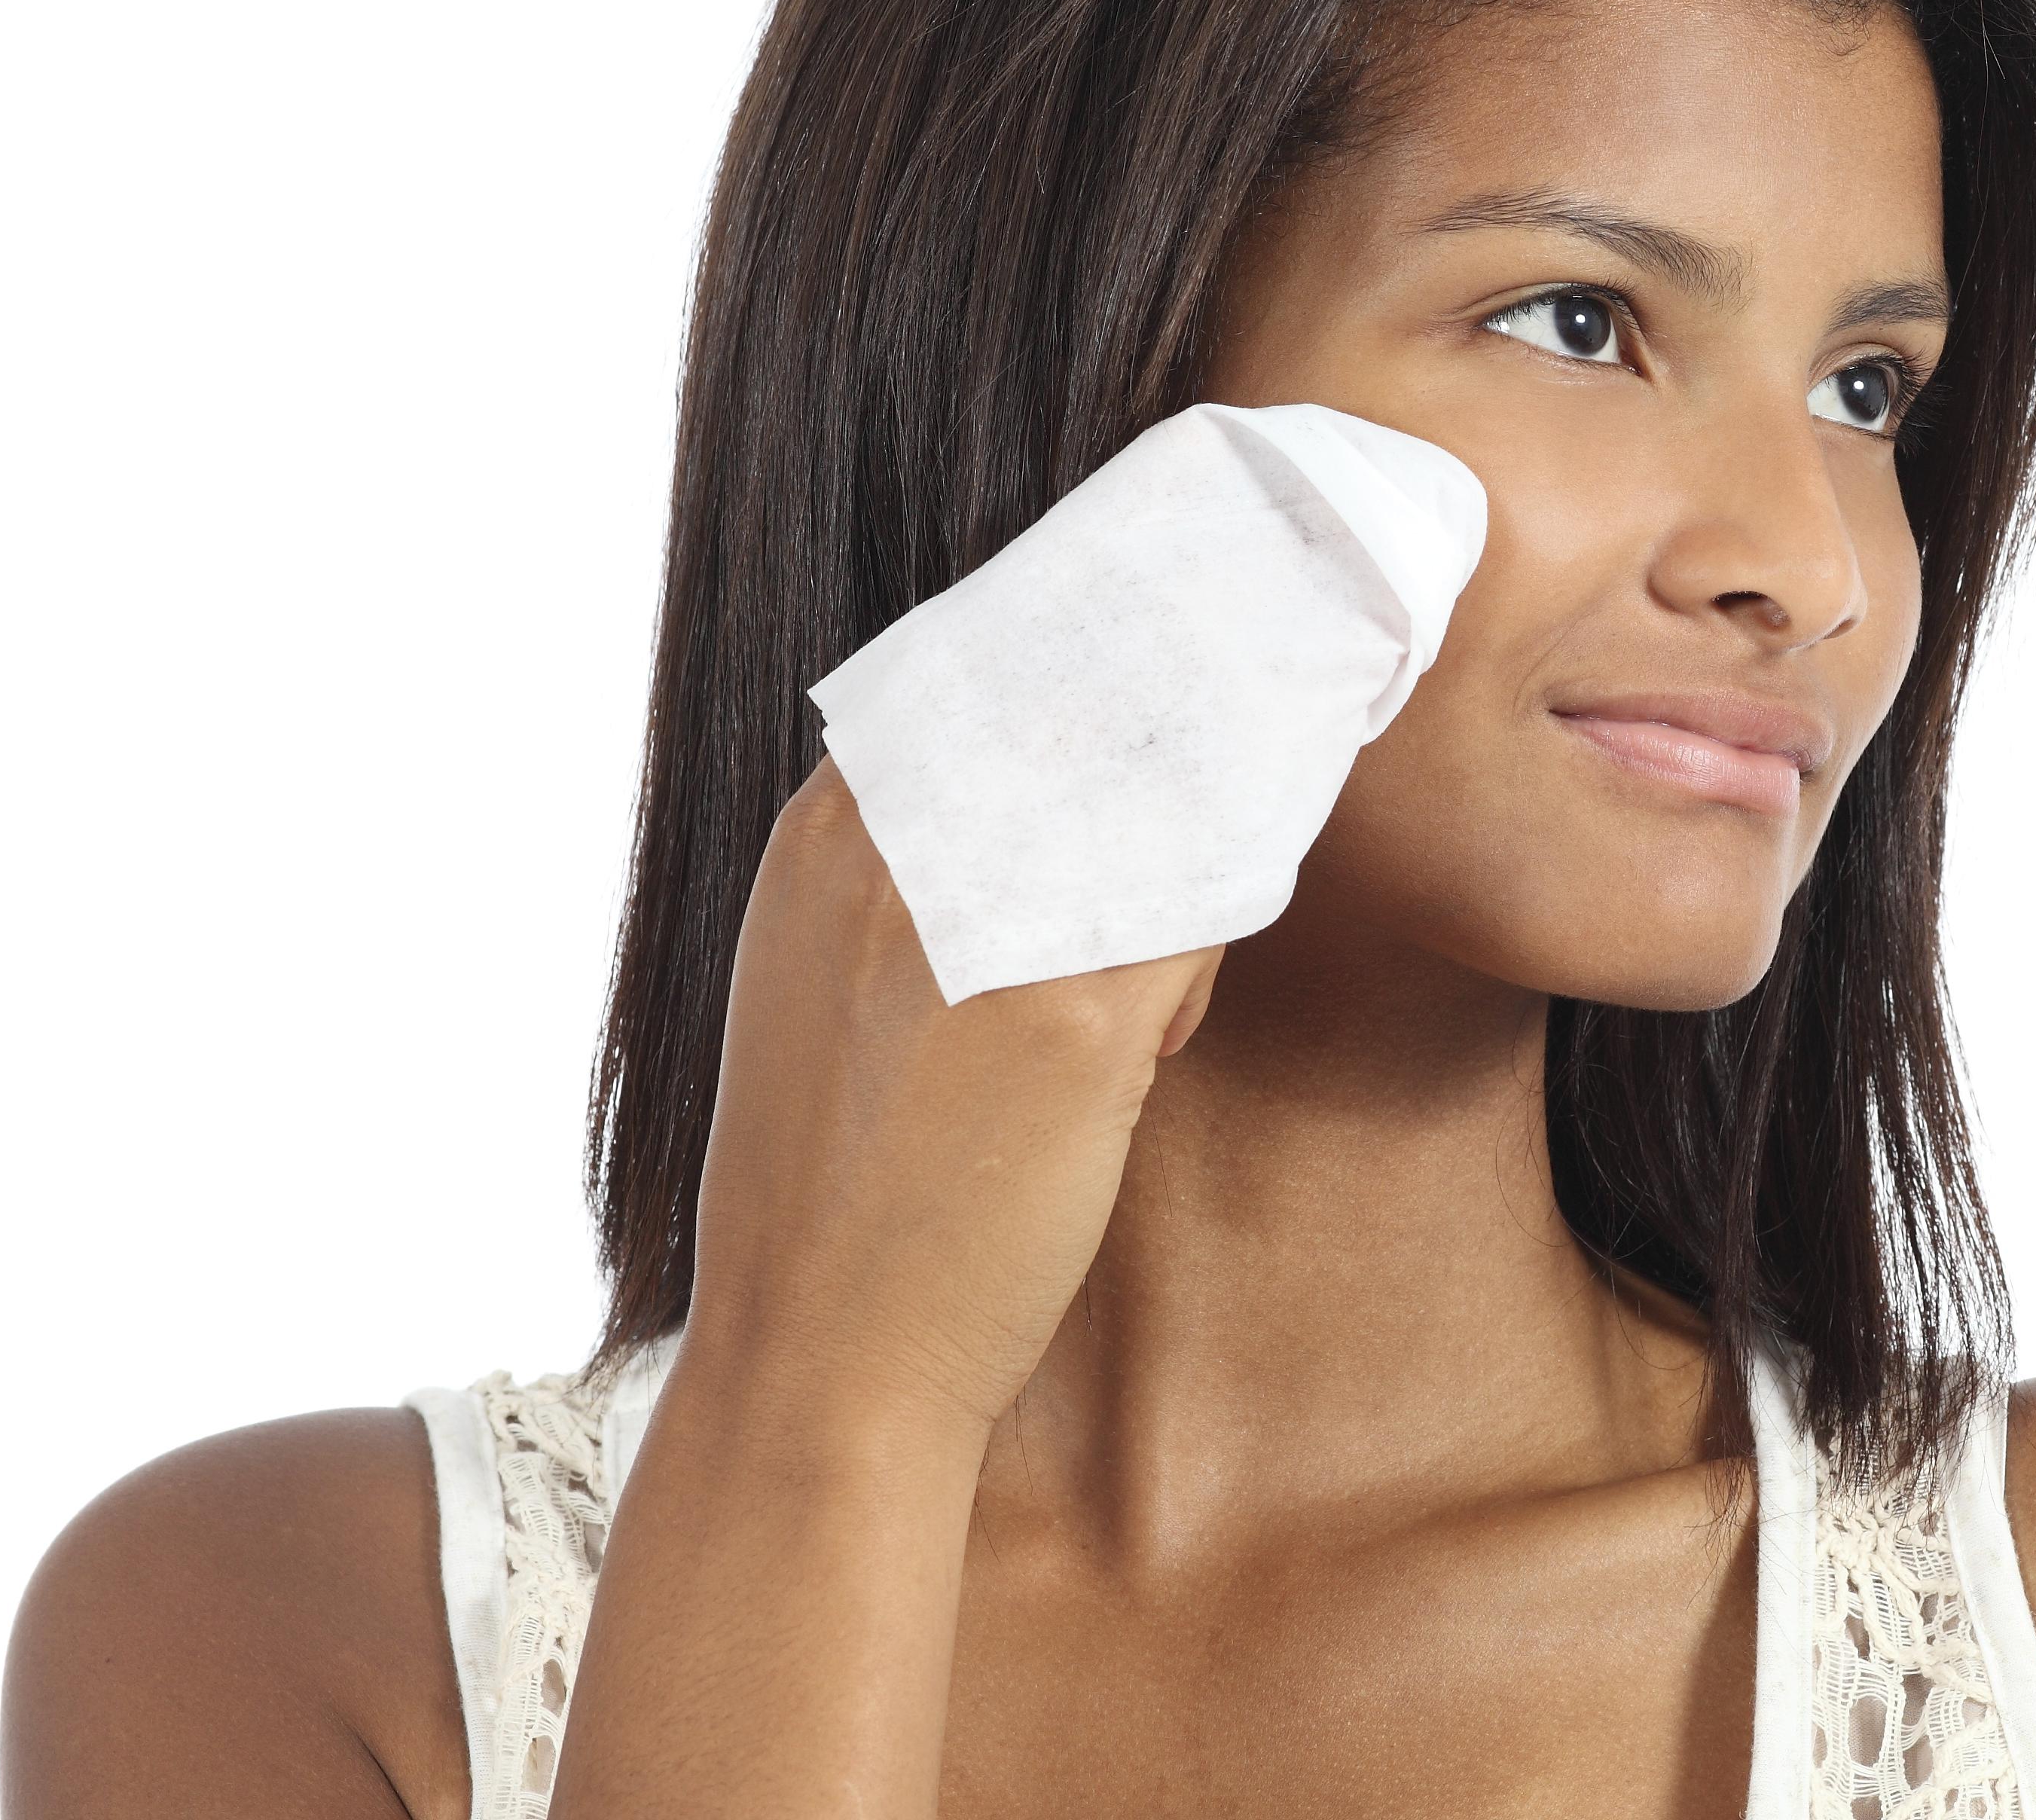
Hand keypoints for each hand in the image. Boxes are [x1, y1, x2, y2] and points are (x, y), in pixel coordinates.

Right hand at [673, 754, 1218, 1455]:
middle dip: (1169, 750)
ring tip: (1143, 990)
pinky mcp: (1080, 1024)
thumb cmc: (838, 1183)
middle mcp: (903, 853)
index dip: (1095, 689)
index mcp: (831, 832)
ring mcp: (993, 929)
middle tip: (1215, 779)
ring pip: (1167, 816)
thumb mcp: (832, 983)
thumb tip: (1057, 802)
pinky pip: (1204, 921)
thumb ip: (914, 871)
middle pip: (1095, 724)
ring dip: (1199, 855)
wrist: (821, 1357)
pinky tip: (1162, 1037)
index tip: (1162, 690)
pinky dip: (1205, 962)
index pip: (997, 678)